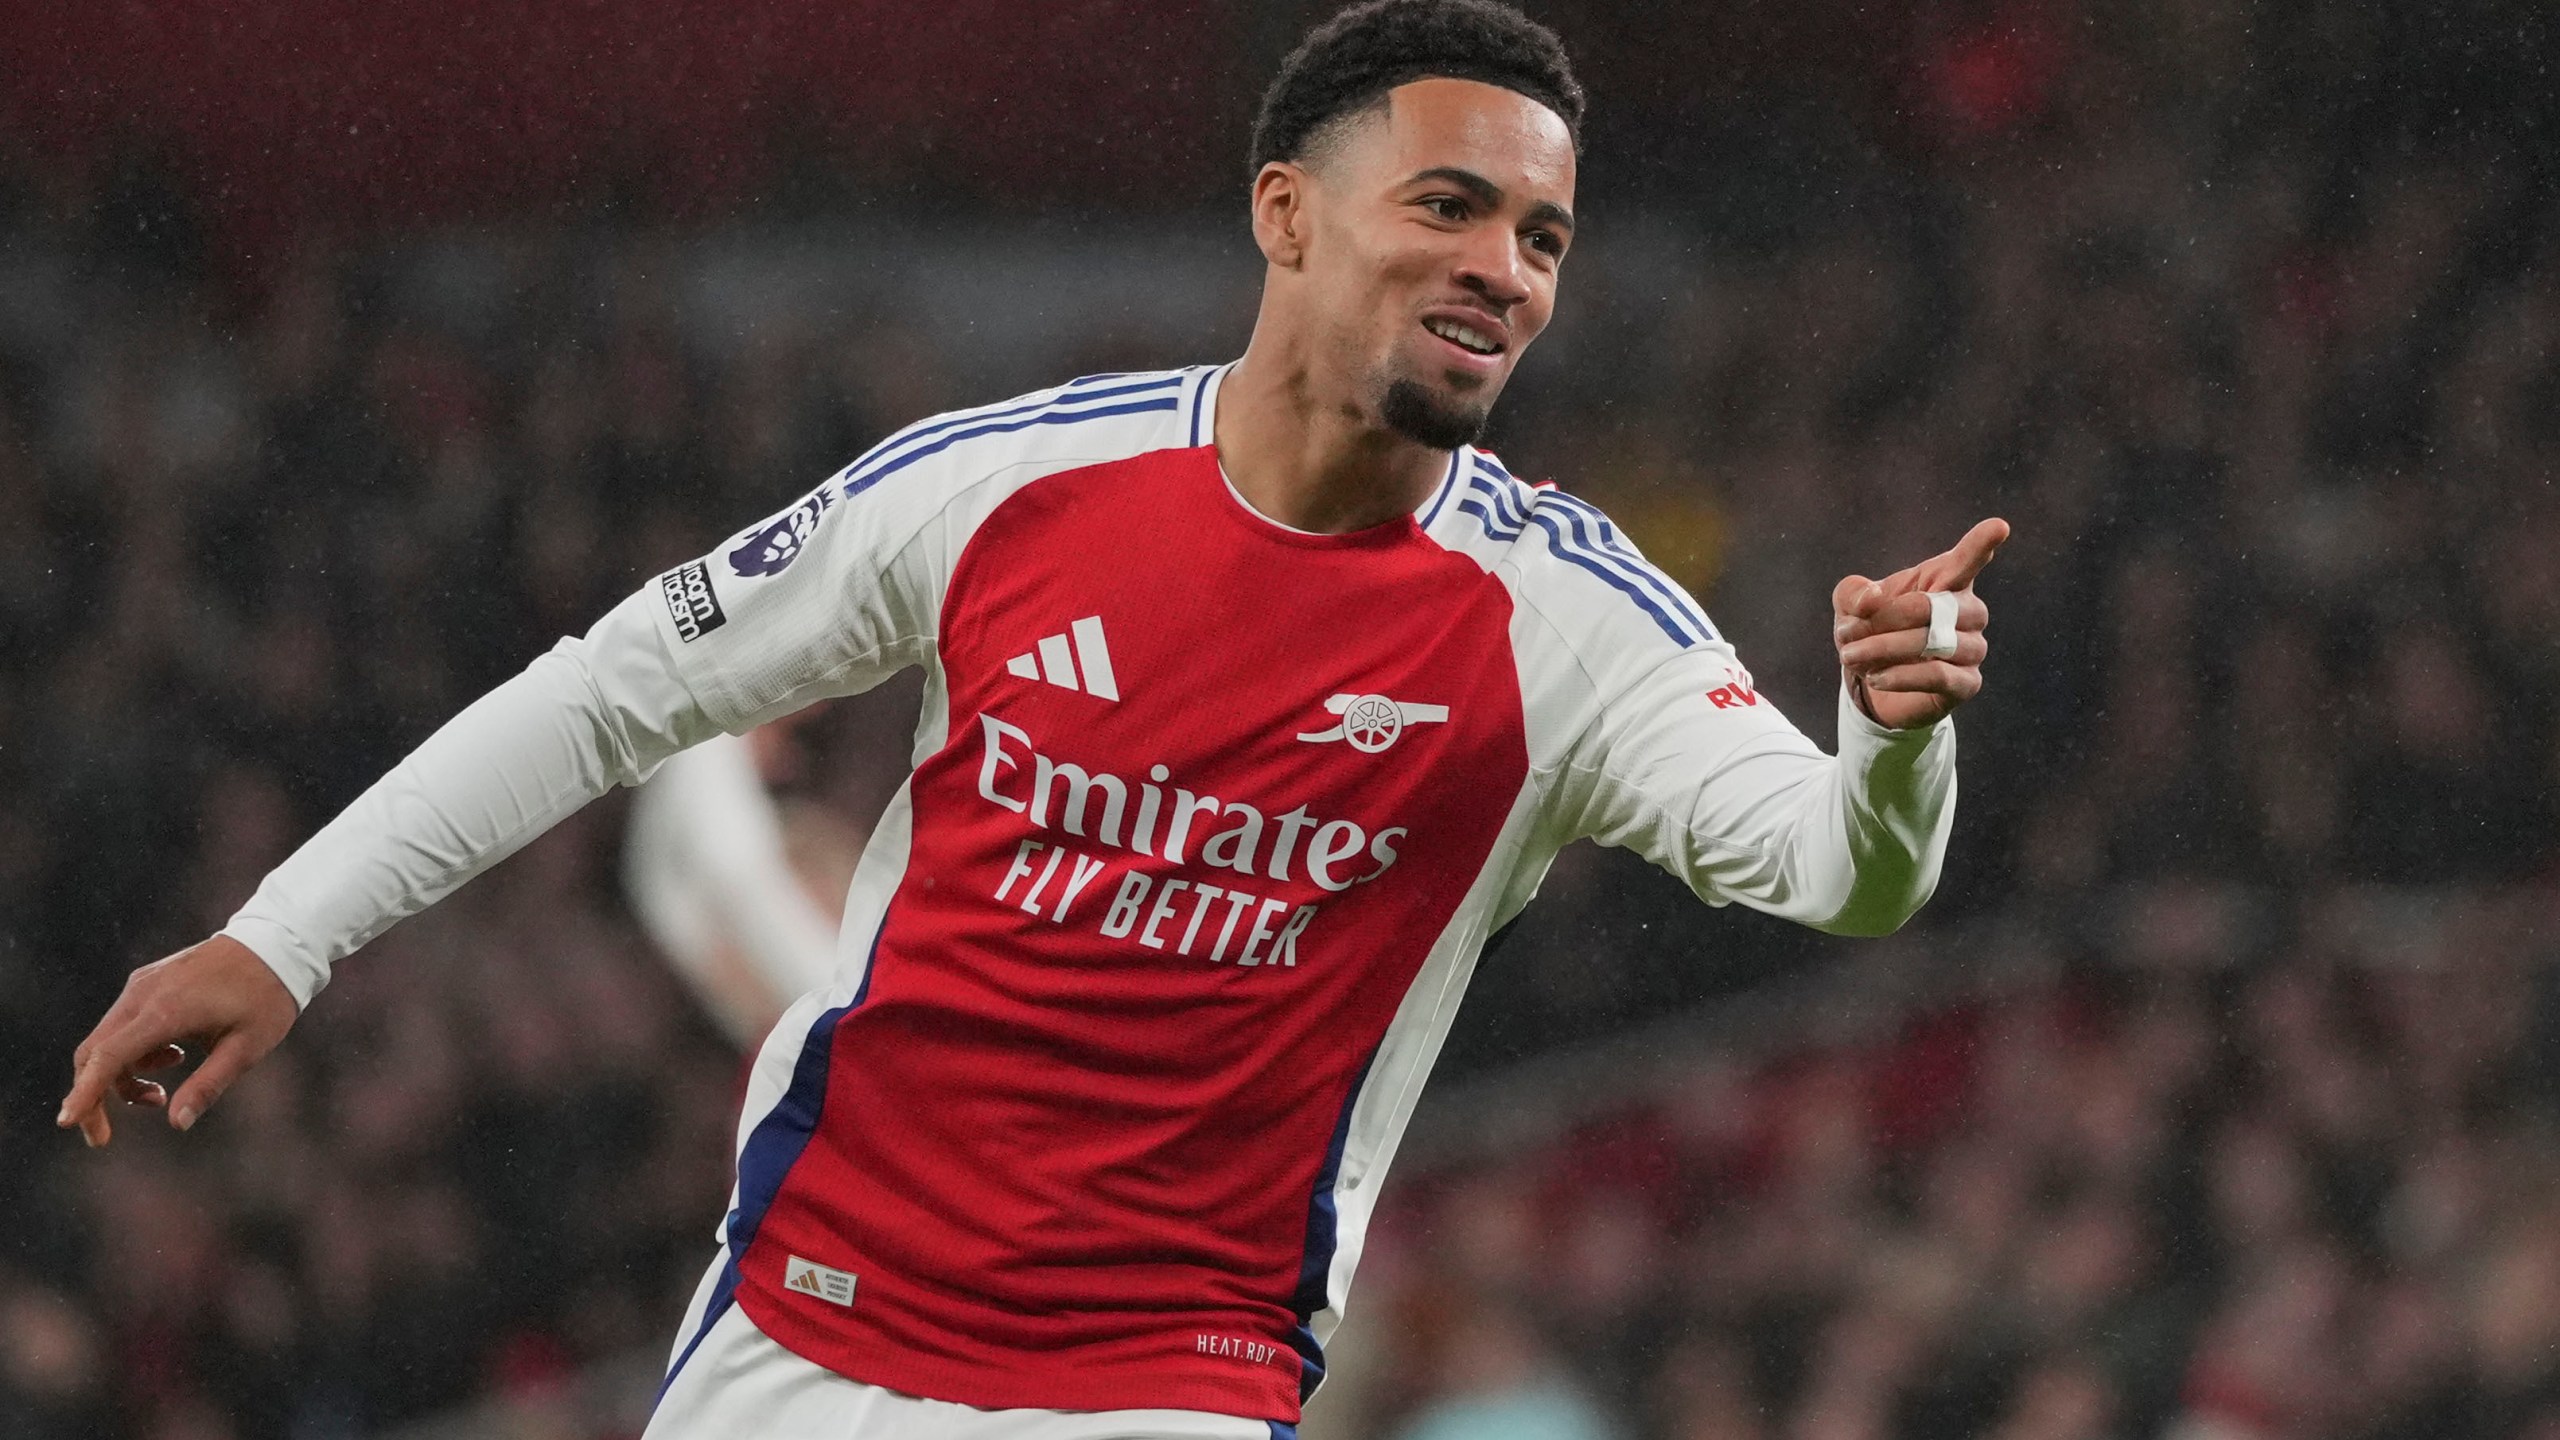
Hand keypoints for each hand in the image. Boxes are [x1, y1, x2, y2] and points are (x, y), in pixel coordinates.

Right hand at [58, 934, 298, 1145]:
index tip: (68, 1122)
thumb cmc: (266, 997)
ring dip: (121, 1076)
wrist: (276, 944)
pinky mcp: (147, 982)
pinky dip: (132, 1052)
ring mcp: (141, 985)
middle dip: (93, 1096)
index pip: (108, 1057)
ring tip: (162, 1091)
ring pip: (107, 1040)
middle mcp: (142, 994)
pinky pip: (122, 1025)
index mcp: (165, 1012)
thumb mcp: (247, 1048)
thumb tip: (177, 1123)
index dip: (85, 1092)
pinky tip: (173, 1055)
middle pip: (94, 1052)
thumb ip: (208, 1085)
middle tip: (104, 1135)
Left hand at [1832, 518, 2008, 729]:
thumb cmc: (1871, 631)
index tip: (1999, 527)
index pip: (1966, 560)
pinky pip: (1939, 676)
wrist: (1873, 682)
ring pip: (1935, 642)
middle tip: (1847, 634)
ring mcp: (1973, 647)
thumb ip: (1855, 593)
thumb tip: (1872, 598)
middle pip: (1934, 606)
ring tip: (1850, 656)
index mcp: (1945, 580)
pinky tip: (1875, 678)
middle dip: (1885, 620)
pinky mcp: (1967, 683)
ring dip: (1885, 649)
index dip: (1981, 544)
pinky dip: (1902, 676)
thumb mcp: (1850, 606)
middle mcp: (1968, 611)